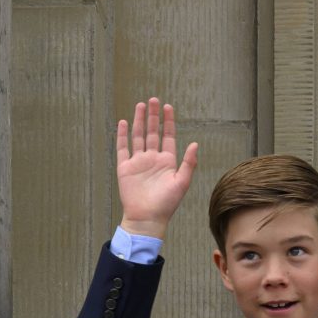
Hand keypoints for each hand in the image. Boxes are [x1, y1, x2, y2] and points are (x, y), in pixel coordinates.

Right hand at [115, 97, 196, 237]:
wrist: (147, 217)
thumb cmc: (167, 204)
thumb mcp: (182, 183)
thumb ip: (188, 163)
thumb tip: (195, 144)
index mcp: (167, 161)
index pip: (168, 136)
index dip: (168, 122)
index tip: (168, 107)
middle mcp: (152, 159)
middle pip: (152, 132)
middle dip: (153, 116)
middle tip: (154, 100)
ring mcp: (138, 162)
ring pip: (138, 136)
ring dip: (139, 121)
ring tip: (141, 105)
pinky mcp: (125, 167)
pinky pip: (123, 148)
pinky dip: (122, 135)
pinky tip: (124, 123)